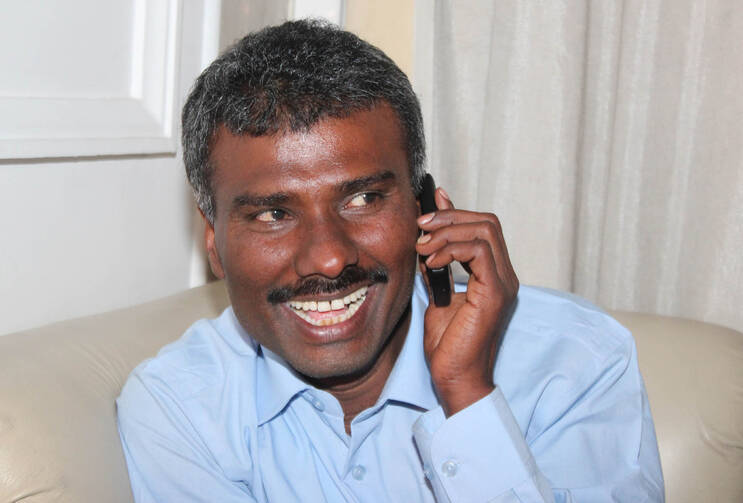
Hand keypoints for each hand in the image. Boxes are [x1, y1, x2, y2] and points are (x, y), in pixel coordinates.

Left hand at [416, 187, 518, 416]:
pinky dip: (451, 248)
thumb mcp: (437, 293)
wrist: (454, 378)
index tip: (426, 207)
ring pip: (485, 231)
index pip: (482, 228)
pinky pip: (480, 252)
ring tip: (421, 245)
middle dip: (450, 216)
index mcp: (494, 275)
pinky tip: (429, 259)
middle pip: (487, 222)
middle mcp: (505, 276)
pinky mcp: (496, 294)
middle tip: (420, 224)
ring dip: (447, 230)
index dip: (455, 212)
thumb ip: (437, 263)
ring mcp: (504, 284)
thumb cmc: (447, 344)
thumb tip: (427, 235)